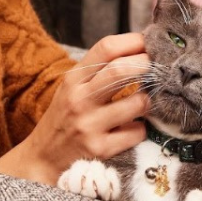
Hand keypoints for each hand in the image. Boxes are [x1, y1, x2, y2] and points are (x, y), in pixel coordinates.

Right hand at [0, 33, 149, 184]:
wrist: (43, 159)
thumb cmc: (65, 117)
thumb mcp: (72, 87)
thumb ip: (99, 70)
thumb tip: (139, 49)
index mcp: (74, 79)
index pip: (106, 48)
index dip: (134, 41)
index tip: (149, 43)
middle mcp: (80, 99)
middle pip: (121, 70)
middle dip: (147, 64)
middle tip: (158, 67)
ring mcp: (90, 125)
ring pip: (138, 103)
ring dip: (148, 100)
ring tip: (143, 102)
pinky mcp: (101, 150)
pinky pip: (138, 132)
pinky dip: (141, 128)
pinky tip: (131, 128)